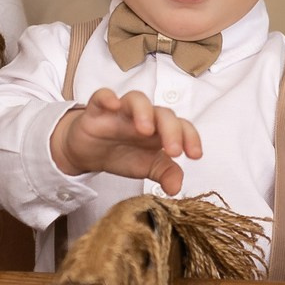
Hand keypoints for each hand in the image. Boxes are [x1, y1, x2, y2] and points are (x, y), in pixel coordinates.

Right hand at [51, 90, 202, 193]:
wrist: (89, 153)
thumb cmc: (122, 154)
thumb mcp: (147, 167)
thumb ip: (165, 174)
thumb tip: (176, 189)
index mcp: (160, 130)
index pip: (182, 126)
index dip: (191, 138)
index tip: (195, 155)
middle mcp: (144, 116)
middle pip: (163, 113)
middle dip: (172, 130)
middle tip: (173, 151)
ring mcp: (121, 111)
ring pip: (137, 99)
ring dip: (144, 112)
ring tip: (146, 130)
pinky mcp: (97, 110)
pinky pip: (102, 96)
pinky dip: (108, 97)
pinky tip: (113, 104)